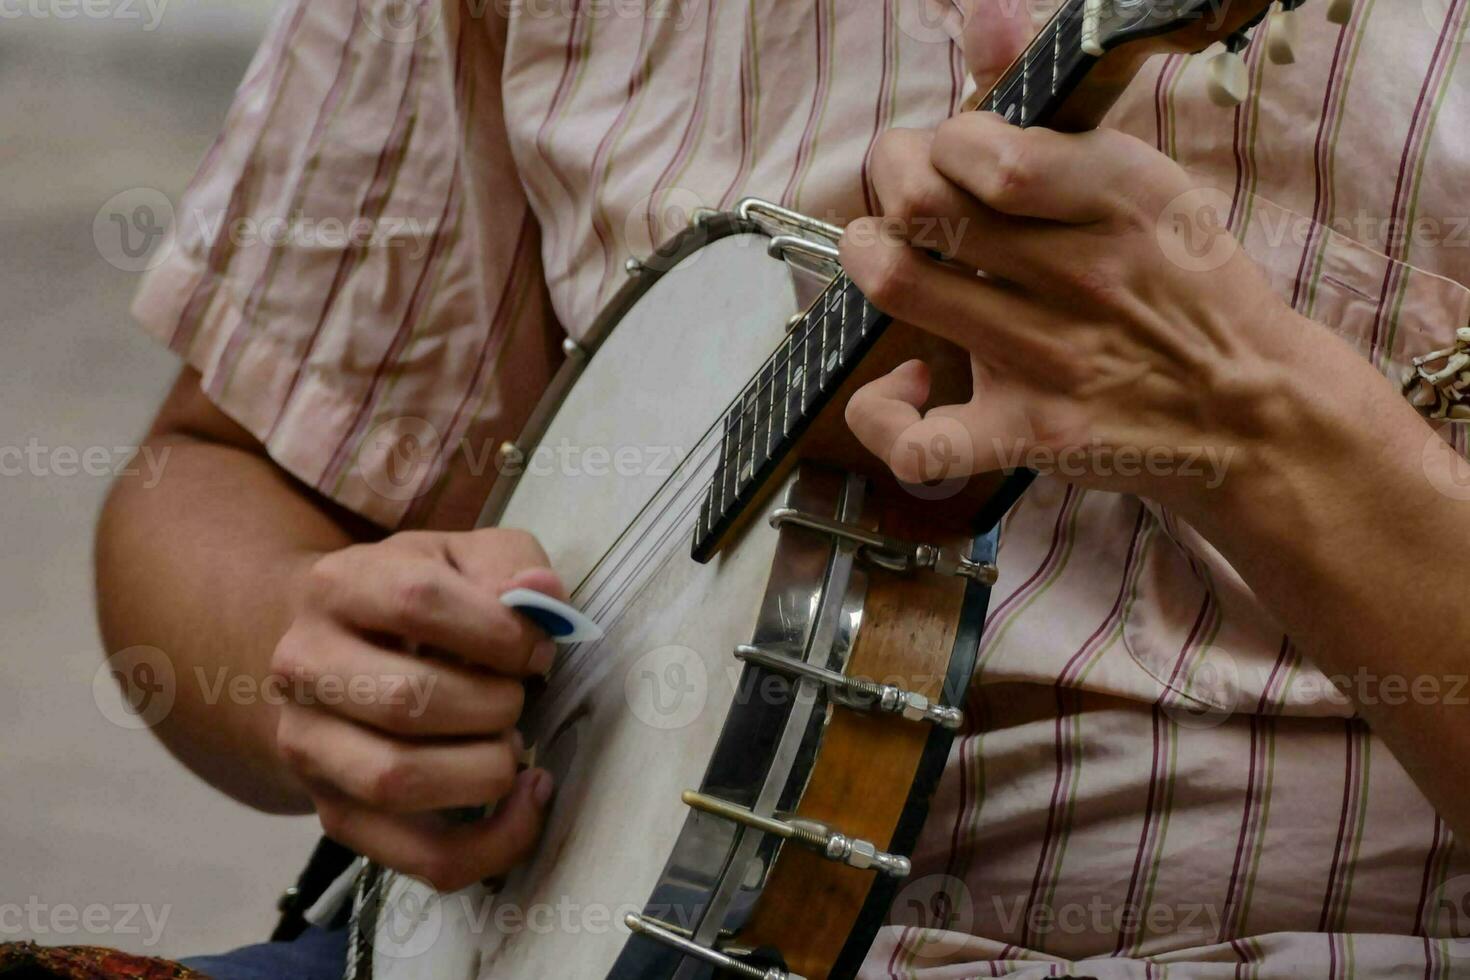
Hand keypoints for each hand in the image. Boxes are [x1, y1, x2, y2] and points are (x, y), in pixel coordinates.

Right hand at [271, 527, 561, 891]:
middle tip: (519, 695)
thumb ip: (511, 563)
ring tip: (512, 743)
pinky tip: (528, 797)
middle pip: (405, 700)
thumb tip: (542, 597)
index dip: (498, 630)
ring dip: (486, 769)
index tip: (536, 647)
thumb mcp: (464, 557)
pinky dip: (495, 841)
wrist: (338, 650)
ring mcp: (310, 748)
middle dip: (493, 704)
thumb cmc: (419, 599)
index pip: (417, 602)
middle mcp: (304, 667)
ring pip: (397, 781)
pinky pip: (423, 857)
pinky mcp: (338, 816)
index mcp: (338, 586)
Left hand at [838, 110, 1351, 518]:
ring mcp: (1049, 356)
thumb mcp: (1145, 184)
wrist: (1251, 410)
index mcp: (1117, 194)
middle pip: (923, 203)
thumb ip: (1053, 122)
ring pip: (901, 284)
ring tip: (878, 254)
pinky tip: (903, 384)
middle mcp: (1081, 271)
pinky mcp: (1029, 433)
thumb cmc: (1181, 289)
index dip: (942, 142)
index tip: (952, 157)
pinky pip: (921, 440)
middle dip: (889, 182)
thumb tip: (982, 27)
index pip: (982, 145)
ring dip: (866, 258)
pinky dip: (882, 413)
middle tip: (902, 197)